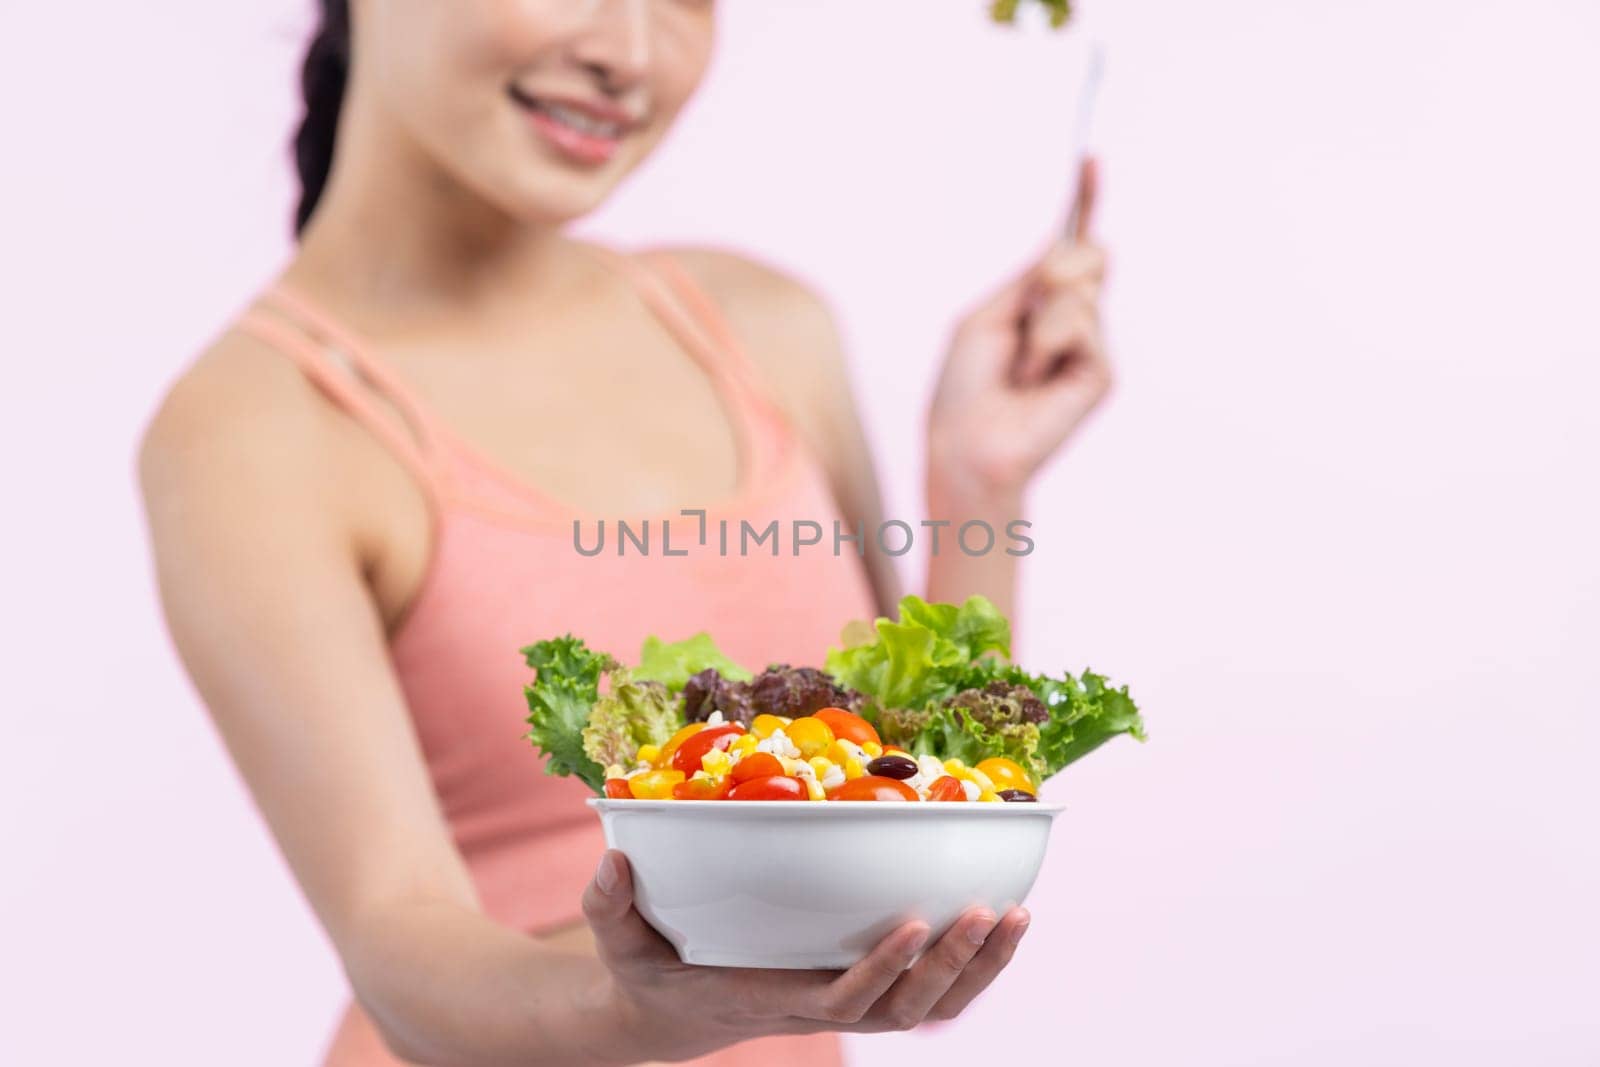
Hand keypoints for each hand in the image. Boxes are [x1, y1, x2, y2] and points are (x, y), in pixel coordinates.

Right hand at [580, 850, 1030, 1061]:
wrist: (673, 1011)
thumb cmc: (650, 970)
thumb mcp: (620, 941)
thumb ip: (610, 907)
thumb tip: (612, 863)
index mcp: (768, 998)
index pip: (838, 999)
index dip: (881, 970)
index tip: (914, 923)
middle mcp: (817, 1006)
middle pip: (903, 1011)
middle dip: (952, 966)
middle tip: (991, 910)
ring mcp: (845, 1001)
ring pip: (928, 1010)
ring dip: (978, 970)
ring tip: (1018, 915)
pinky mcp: (860, 990)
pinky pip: (928, 995)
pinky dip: (970, 970)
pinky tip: (1001, 926)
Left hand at [929, 157, 1112, 505]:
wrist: (966, 444)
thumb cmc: (963, 387)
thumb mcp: (986, 315)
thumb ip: (1029, 278)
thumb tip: (1069, 240)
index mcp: (1039, 302)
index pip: (1070, 244)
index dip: (1083, 201)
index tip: (1090, 159)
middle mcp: (1072, 319)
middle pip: (1086, 253)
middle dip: (1051, 270)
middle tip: (1021, 319)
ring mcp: (1090, 346)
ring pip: (1080, 287)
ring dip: (1037, 323)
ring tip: (1020, 368)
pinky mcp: (1102, 372)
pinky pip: (1081, 324)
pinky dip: (1047, 346)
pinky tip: (1035, 381)